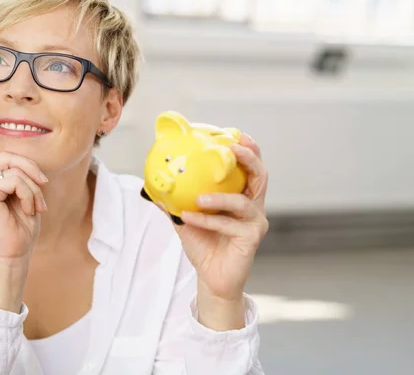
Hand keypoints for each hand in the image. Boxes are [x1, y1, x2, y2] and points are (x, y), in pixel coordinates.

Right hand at [0, 118, 47, 262]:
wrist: (15, 253)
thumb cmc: (21, 228)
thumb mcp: (26, 197)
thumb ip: (21, 178)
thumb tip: (27, 164)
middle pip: (6, 156)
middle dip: (31, 167)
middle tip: (44, 185)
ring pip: (13, 169)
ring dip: (33, 187)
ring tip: (37, 206)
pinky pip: (14, 180)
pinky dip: (29, 193)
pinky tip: (30, 209)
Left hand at [171, 134, 268, 302]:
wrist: (212, 278)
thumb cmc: (204, 245)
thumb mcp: (186, 219)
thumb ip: (174, 201)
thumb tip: (153, 184)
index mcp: (243, 196)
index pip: (251, 168)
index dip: (249, 150)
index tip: (236, 134)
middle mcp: (254, 206)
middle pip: (260, 177)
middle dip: (249, 159)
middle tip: (231, 149)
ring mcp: (255, 222)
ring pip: (243, 202)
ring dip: (220, 197)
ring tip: (198, 198)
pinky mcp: (251, 238)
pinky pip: (228, 224)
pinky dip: (207, 220)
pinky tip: (188, 217)